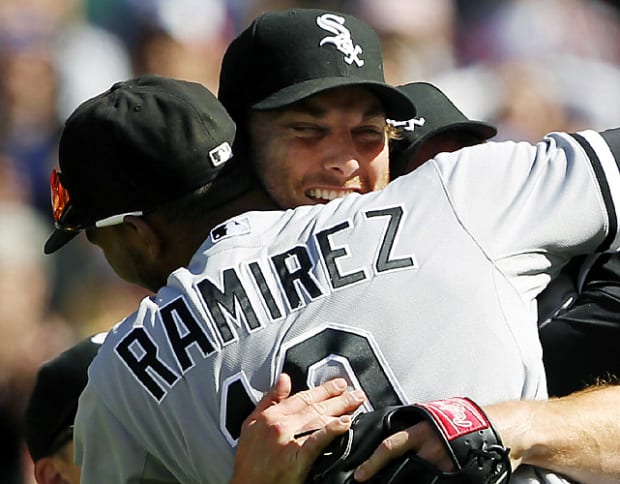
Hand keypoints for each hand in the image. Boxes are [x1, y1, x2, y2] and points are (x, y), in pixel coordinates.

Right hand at [230, 373, 365, 483]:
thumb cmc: (248, 461)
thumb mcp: (251, 424)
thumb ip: (269, 399)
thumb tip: (284, 378)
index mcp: (271, 415)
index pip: (302, 397)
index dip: (323, 389)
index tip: (338, 385)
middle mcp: (280, 424)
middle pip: (314, 406)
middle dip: (337, 397)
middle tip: (355, 392)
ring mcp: (289, 440)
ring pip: (318, 419)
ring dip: (340, 409)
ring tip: (356, 404)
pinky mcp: (296, 458)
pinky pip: (317, 440)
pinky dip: (332, 430)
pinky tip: (345, 423)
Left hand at [353, 419, 454, 481]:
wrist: (480, 426)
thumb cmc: (449, 420)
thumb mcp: (424, 419)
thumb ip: (407, 431)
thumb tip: (386, 440)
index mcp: (419, 432)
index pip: (390, 447)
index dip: (373, 463)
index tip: (360, 476)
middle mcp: (429, 450)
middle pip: (401, 471)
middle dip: (386, 479)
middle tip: (373, 481)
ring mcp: (441, 465)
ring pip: (415, 480)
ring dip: (403, 480)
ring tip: (396, 480)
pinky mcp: (453, 475)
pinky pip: (433, 481)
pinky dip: (424, 481)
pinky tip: (420, 480)